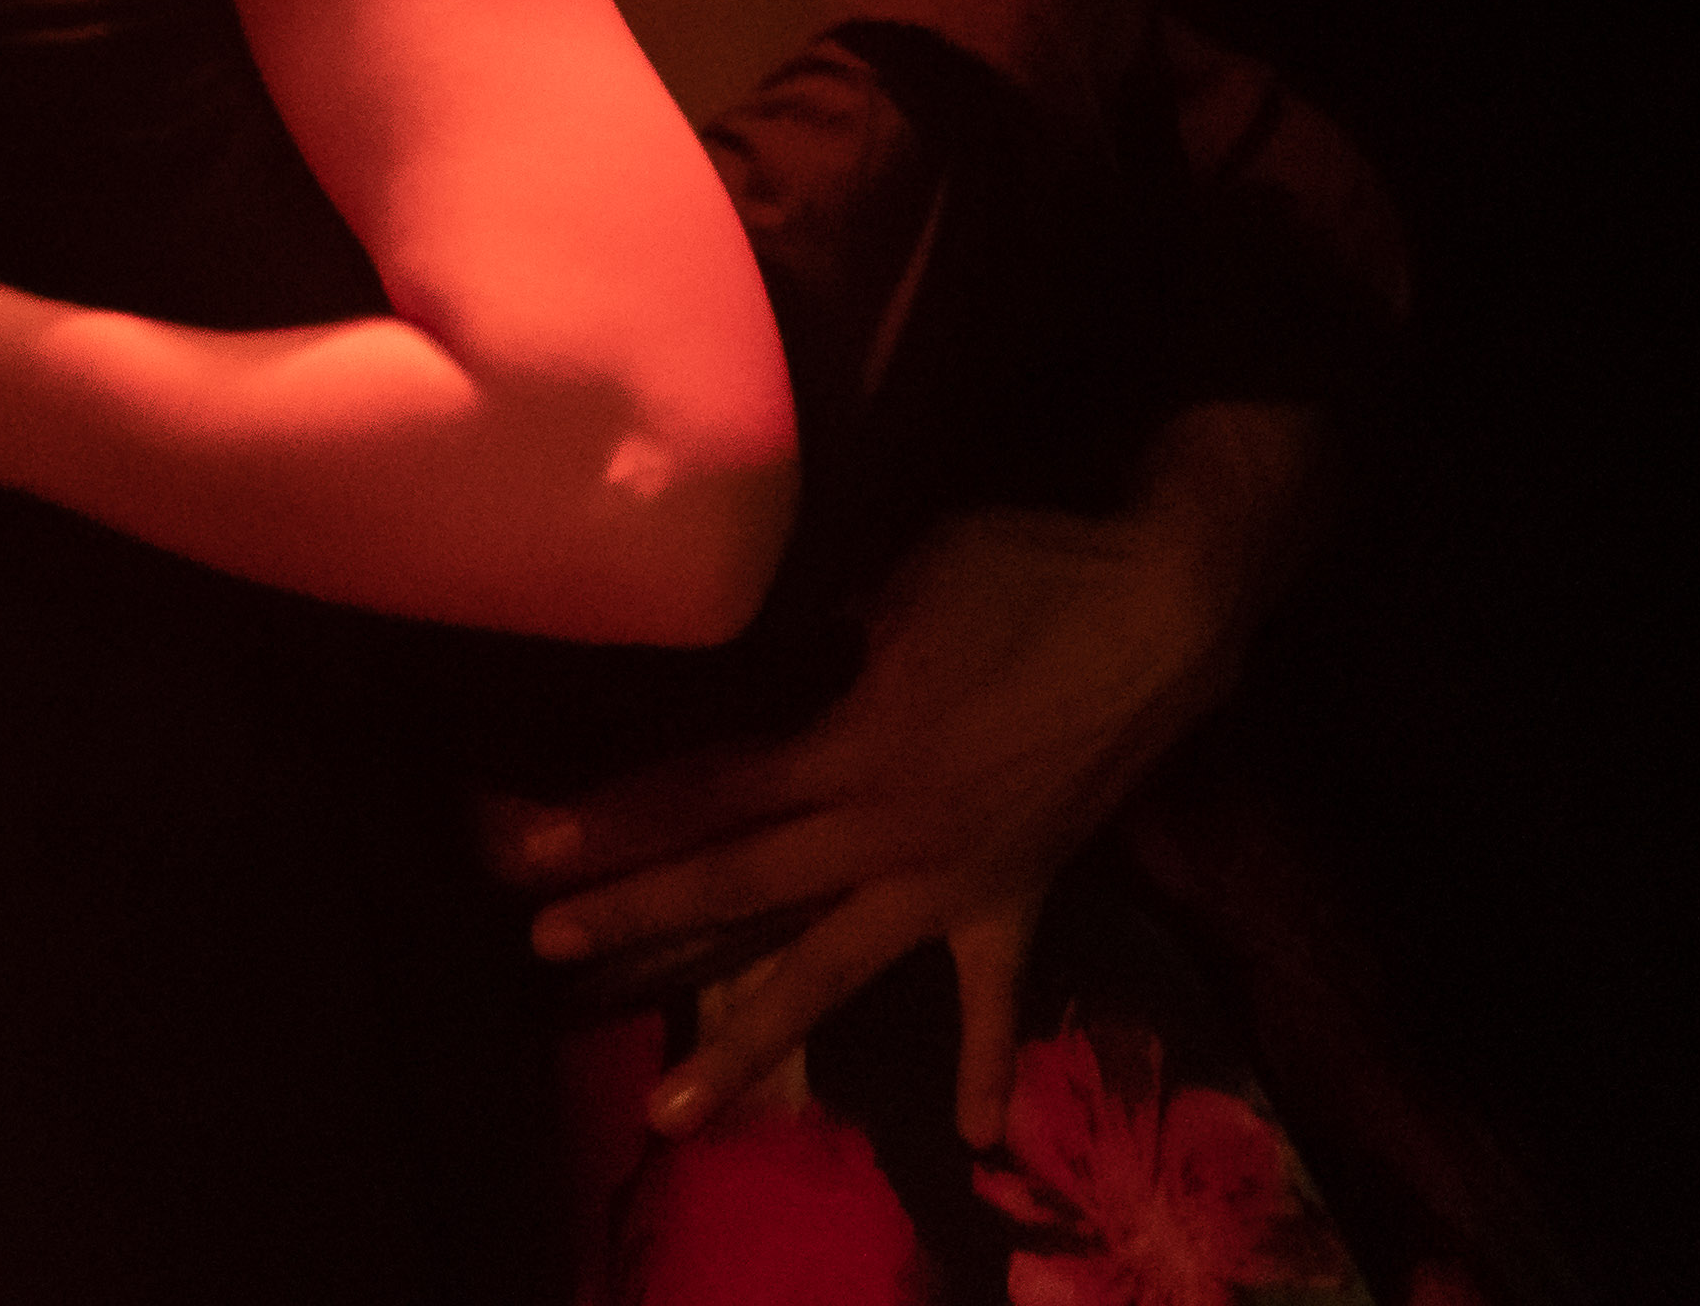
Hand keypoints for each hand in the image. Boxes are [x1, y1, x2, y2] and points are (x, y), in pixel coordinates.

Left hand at [494, 495, 1253, 1146]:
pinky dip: (983, 1059)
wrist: (1169, 604)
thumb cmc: (1026, 566)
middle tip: (545, 950)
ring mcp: (951, 879)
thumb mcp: (895, 572)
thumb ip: (809, 620)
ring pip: (830, 971)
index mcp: (850, 748)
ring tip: (670, 1110)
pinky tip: (968, 1133)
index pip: (707, 793)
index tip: (531, 851)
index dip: (616, 820)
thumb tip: (735, 628)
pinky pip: (996, 991)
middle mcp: (887, 832)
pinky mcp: (1017, 892)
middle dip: (638, 917)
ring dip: (747, 1039)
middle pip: (739, 885)